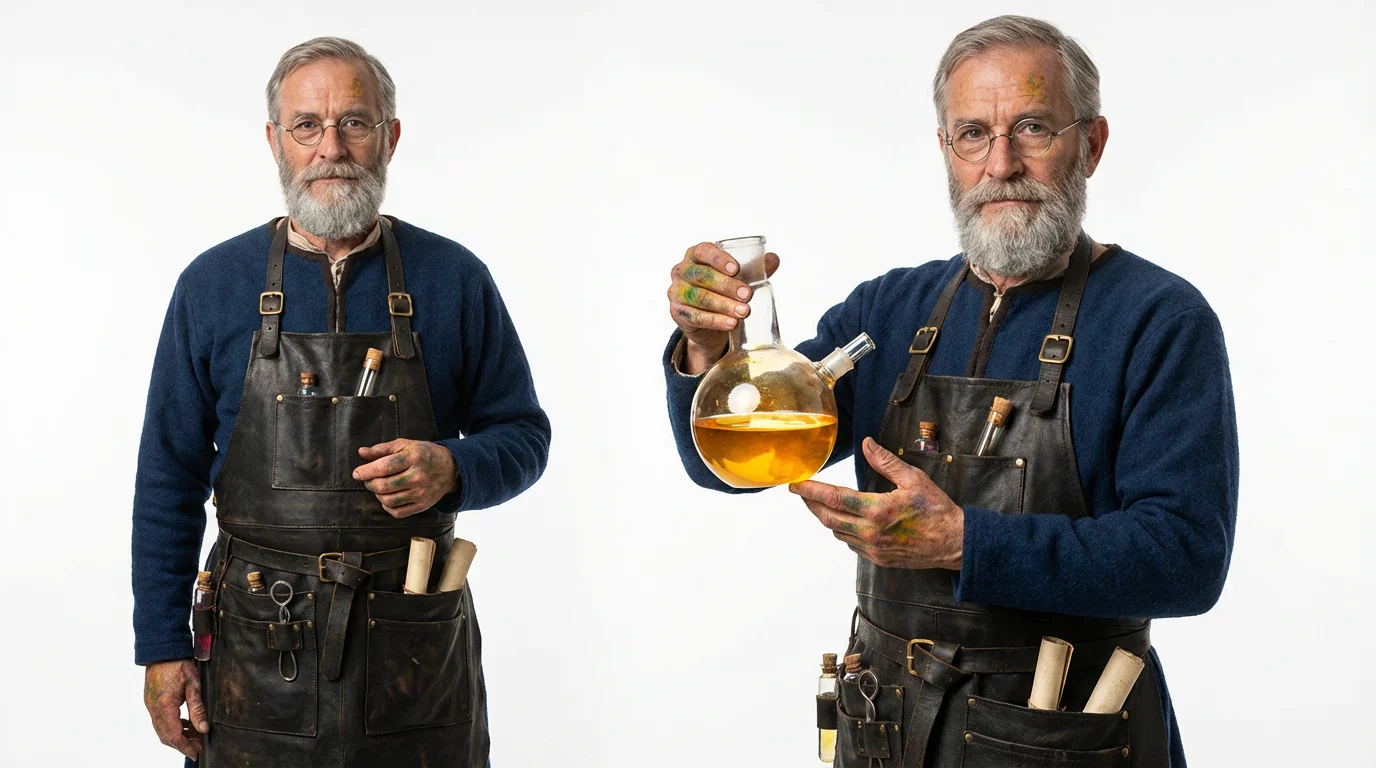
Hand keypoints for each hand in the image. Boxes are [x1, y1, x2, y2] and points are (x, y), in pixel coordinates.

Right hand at [143, 659, 206, 759]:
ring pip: (162, 730)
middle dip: (182, 745)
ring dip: (178, 736)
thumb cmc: (177, 664)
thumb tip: (203, 728)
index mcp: (164, 707)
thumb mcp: (193, 686)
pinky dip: (173, 726)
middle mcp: (154, 709)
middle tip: (198, 747)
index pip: (174, 736)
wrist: (163, 651)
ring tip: (195, 736)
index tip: (196, 753)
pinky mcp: (152, 702)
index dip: (185, 747)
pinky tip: (186, 724)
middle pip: (166, 736)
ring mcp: (151, 706)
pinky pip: (161, 721)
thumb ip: (198, 709)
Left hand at [354, 439, 458, 517]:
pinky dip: (387, 506)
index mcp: (413, 458)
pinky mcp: (422, 505)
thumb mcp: (404, 445)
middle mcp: (418, 476)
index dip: (366, 472)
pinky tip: (388, 498)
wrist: (450, 468)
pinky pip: (397, 512)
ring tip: (379, 487)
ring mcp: (421, 493)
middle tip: (368, 480)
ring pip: (388, 500)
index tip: (357, 473)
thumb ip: (381, 449)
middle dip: (369, 484)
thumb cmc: (424, 453)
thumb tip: (361, 453)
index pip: (383, 467)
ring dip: (377, 495)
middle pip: (383, 486)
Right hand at [667, 241, 779, 373]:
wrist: (708, 323)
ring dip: (724, 305)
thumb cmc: (722, 290)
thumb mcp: (738, 277)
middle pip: (703, 276)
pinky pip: (696, 317)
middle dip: (727, 286)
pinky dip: (715, 321)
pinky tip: (731, 323)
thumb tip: (773, 259)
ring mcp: (676, 292)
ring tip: (744, 312)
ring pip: (700, 298)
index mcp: (695, 255)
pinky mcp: (677, 312)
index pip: (704, 251)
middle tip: (748, 295)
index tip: (737, 269)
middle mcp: (681, 270)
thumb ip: (755, 267)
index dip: (719, 259)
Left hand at [789, 437, 964, 569]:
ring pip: (837, 532)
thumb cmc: (936, 511)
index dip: (811, 491)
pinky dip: (843, 530)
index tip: (796, 485)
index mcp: (877, 510)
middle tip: (802, 492)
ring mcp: (873, 548)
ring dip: (826, 517)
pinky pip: (851, 544)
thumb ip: (885, 462)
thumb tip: (867, 444)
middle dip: (811, 503)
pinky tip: (846, 520)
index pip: (833, 498)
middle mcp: (870, 532)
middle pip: (828, 518)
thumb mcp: (913, 479)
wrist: (954, 543)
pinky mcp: (878, 559)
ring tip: (821, 503)